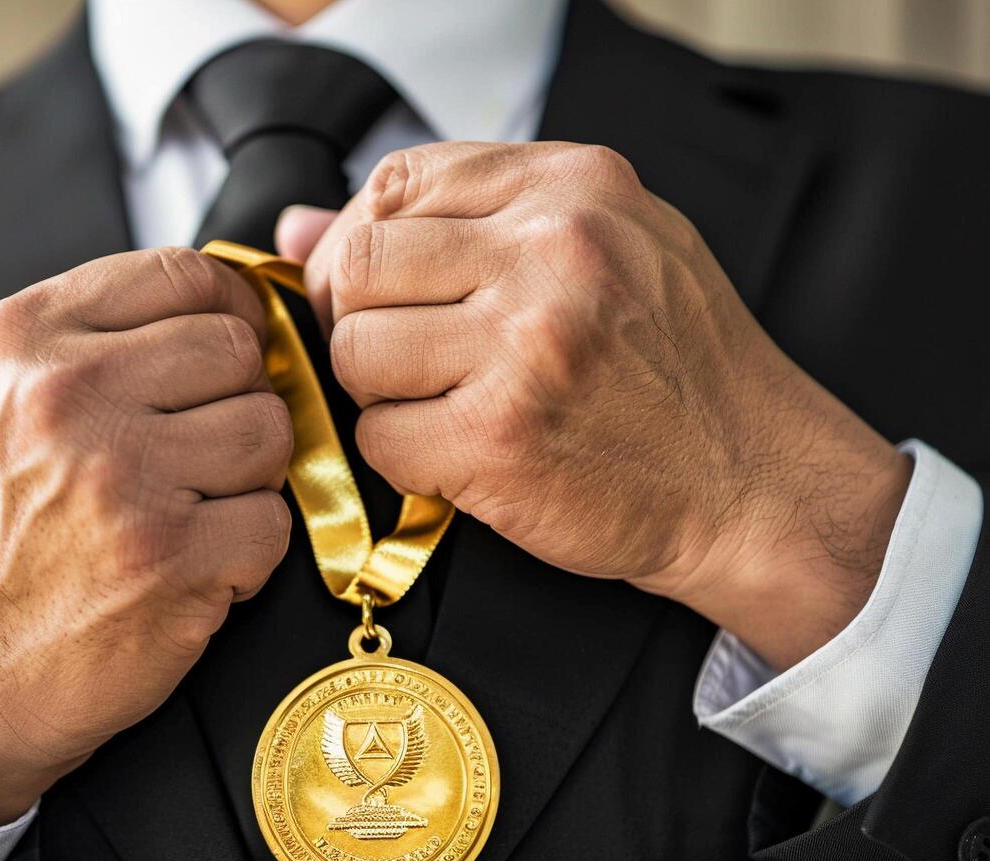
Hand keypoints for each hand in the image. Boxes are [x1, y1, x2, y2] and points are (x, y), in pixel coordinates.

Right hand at [0, 248, 292, 825]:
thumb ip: (88, 340)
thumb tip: (214, 309)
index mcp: (27, 340)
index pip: (184, 274)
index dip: (232, 308)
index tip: (235, 345)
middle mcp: (72, 395)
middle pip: (239, 351)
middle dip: (239, 401)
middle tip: (204, 451)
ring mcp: (125, 478)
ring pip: (269, 432)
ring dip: (249, 479)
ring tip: (193, 510)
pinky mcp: (171, 558)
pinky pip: (272, 522)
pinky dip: (247, 552)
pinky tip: (193, 567)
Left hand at [280, 142, 910, 669]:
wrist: (756, 481)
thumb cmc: (682, 367)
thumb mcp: (607, 249)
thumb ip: (462, 221)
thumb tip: (300, 229)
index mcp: (573, 190)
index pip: (397, 182)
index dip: (363, 241)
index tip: (381, 288)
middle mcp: (550, 254)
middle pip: (359, 265)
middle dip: (357, 319)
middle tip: (400, 357)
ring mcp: (524, 346)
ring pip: (356, 352)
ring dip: (379, 393)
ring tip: (442, 407)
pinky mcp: (500, 439)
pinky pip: (379, 439)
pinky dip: (404, 457)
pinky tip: (460, 456)